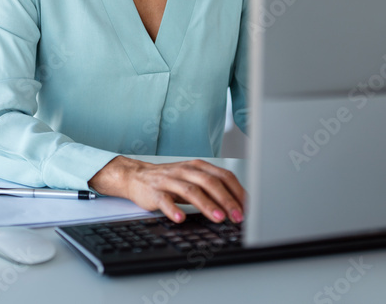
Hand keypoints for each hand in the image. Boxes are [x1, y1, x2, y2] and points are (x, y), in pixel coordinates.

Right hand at [88, 156, 245, 223]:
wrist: (136, 176)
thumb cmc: (169, 180)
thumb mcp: (193, 179)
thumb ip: (213, 189)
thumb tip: (238, 206)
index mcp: (198, 166)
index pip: (224, 176)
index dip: (238, 192)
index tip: (248, 208)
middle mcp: (185, 171)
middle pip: (210, 183)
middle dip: (227, 200)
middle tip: (238, 217)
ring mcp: (169, 181)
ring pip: (191, 191)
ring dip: (207, 205)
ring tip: (219, 218)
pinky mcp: (154, 192)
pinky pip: (164, 201)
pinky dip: (173, 210)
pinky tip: (181, 219)